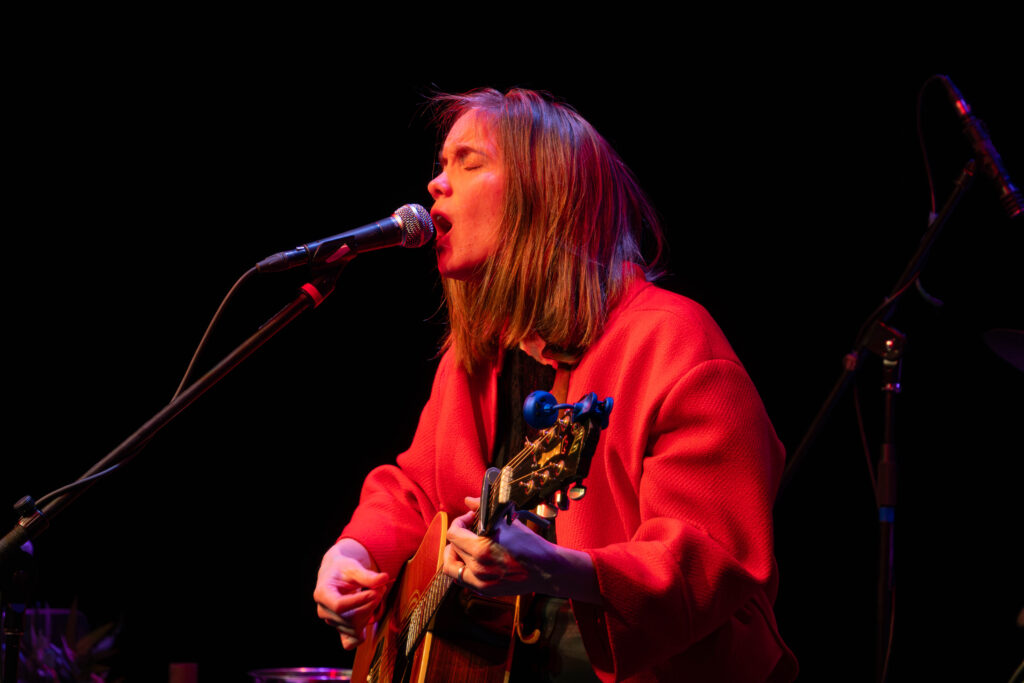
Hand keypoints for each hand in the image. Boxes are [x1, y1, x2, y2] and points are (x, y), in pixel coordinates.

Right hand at [313, 538, 389, 648]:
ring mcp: (332, 622)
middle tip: (381, 587)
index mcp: (322, 594)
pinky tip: (370, 616)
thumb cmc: (343, 569)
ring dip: (371, 612)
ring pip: (355, 629)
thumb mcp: (353, 566)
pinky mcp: (341, 630)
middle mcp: (324, 611)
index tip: (375, 592)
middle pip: (350, 619)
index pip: (339, 606)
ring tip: (377, 594)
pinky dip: (363, 632)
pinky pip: (351, 642)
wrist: (337, 573)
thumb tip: (383, 579)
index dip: (359, 601)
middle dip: (370, 604)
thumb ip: (367, 575)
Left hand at [442, 497, 601, 603]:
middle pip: (452, 548)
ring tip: (464, 546)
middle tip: (471, 529)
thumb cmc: (530, 544)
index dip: (460, 521)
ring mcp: (480, 583)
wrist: (547, 570)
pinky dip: (462, 567)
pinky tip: (472, 558)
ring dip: (454, 553)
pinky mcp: (484, 591)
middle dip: (459, 534)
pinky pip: (462, 579)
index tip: (471, 518)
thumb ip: (484, 510)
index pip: (453, 533)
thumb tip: (468, 500)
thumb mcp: (507, 522)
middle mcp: (478, 568)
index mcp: (482, 549)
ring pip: (451, 567)